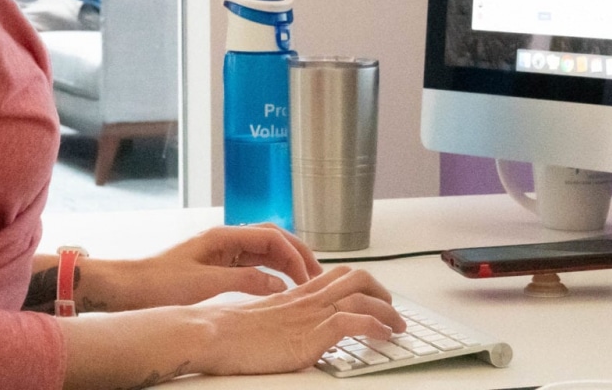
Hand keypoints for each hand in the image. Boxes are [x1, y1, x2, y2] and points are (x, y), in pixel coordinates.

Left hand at [80, 224, 322, 310]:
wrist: (125, 289)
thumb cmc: (156, 284)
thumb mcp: (204, 285)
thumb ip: (244, 281)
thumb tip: (278, 284)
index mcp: (222, 236)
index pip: (271, 236)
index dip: (294, 254)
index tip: (308, 275)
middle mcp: (224, 239)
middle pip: (272, 238)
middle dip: (297, 254)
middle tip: (316, 274)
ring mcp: (221, 251)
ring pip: (264, 250)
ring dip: (286, 262)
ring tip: (305, 280)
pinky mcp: (216, 265)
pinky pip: (252, 263)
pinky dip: (271, 271)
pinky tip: (279, 285)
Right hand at [193, 265, 403, 375]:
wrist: (212, 335)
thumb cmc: (227, 333)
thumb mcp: (260, 321)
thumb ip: (280, 320)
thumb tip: (290, 331)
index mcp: (295, 294)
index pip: (337, 276)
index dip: (361, 283)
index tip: (374, 296)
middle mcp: (307, 299)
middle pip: (356, 278)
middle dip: (381, 292)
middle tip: (393, 309)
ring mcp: (310, 314)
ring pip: (361, 296)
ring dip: (387, 311)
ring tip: (398, 326)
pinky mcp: (310, 334)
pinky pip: (353, 321)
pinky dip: (375, 326)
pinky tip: (384, 336)